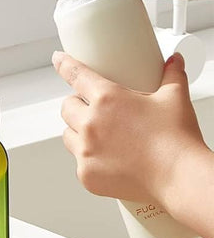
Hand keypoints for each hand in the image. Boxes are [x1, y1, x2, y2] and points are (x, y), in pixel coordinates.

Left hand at [51, 51, 206, 206]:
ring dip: (78, 132)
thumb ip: (172, 75)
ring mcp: (85, 150)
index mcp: (106, 99)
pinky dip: (88, 159)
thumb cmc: (176, 140)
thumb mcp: (175, 99)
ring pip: (68, 134)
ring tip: (101, 136)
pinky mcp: (86, 174)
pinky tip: (107, 159)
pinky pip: (78, 161)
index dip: (64, 64)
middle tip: (96, 111)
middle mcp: (90, 123)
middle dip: (78, 105)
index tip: (58, 59)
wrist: (180, 178)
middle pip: (68, 106)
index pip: (76, 74)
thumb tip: (175, 61)